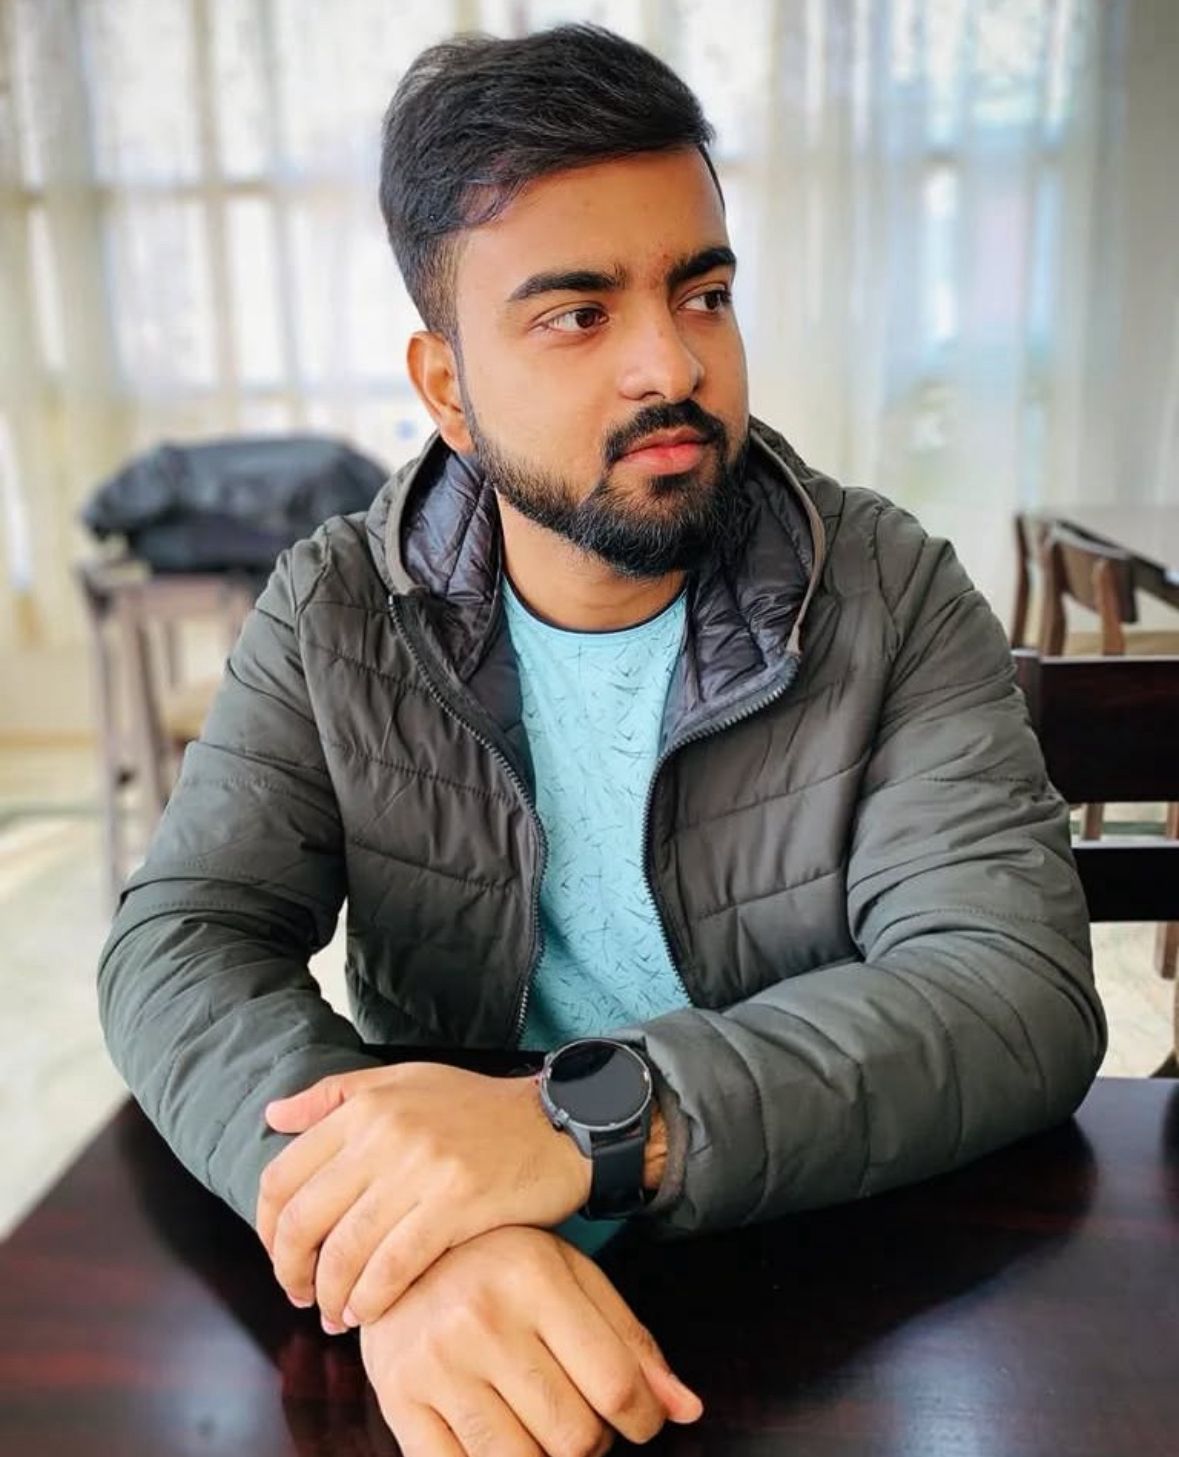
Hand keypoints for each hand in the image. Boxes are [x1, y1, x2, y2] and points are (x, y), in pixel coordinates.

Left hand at [256, 1062, 592, 1329]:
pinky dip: (371, 1300)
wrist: (558, 1122)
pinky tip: (370, 1313)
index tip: (281, 1254)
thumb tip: (272, 1115)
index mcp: (365, 1106)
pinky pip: (393, 1266)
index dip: (267, 1230)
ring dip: (330, 1296)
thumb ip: (333, 1096)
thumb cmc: (478, 1109)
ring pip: (345, 1251)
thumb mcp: (404, 1081)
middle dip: (290, 1272)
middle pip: (303, 1220)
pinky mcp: (457, 1204)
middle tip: (300, 1295)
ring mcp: (421, 1169)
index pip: (281, 1176)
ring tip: (336, 1314)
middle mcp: (385, 1133)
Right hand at [359, 1225, 702, 1456]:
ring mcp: (435, 1362)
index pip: (615, 1384)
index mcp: (533, 1277)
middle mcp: (481, 1318)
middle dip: (593, 1443)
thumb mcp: (571, 1276)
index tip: (639, 1421)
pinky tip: (502, 1440)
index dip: (642, 1419)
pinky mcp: (397, 1400)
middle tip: (582, 1420)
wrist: (398, 1251)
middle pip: (573, 1436)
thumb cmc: (499, 1265)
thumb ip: (630, 1339)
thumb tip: (687, 1410)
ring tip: (543, 1431)